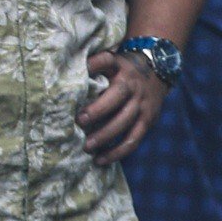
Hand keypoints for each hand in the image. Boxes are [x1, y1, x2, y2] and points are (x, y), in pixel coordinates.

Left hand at [78, 52, 167, 166]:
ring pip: (124, 122)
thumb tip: (62, 74)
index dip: (94, 64)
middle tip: (79, 122)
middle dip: (97, 110)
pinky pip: (133, 139)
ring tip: (86, 147)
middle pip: (116, 96)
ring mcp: (142, 104)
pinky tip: (100, 160)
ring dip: (104, 136)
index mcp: (120, 67)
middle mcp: (132, 85)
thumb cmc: (123, 70)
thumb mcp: (112, 61)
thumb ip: (94, 66)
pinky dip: (117, 152)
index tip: (79, 75)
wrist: (159, 72)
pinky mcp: (148, 120)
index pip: (107, 60)